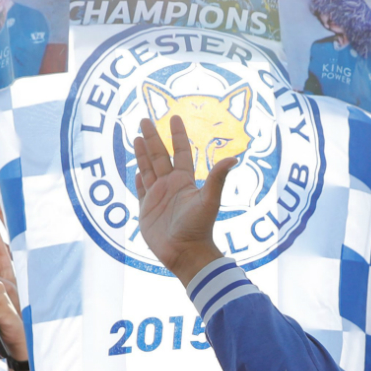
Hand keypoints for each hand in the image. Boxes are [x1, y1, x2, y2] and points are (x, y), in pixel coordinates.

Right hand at [134, 115, 230, 283]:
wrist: (184, 253)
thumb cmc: (198, 228)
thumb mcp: (209, 200)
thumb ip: (217, 179)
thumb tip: (234, 158)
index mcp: (184, 181)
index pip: (179, 152)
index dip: (177, 135)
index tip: (174, 117)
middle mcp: (170, 186)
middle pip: (159, 156)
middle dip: (153, 137)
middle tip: (145, 118)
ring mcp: (157, 197)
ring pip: (147, 169)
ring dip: (142, 153)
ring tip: (136, 136)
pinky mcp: (146, 210)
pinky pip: (141, 190)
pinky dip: (139, 179)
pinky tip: (136, 170)